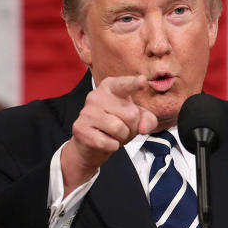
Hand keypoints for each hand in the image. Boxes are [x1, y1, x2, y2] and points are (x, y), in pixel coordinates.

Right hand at [61, 75, 157, 191]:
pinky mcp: (80, 128)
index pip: (125, 85)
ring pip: (119, 128)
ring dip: (122, 137)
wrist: (91, 145)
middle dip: (132, 128)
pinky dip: (112, 146)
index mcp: (111, 87)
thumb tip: (143, 128)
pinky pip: (108, 142)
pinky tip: (105, 141)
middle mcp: (96, 95)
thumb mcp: (136, 120)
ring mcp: (86, 111)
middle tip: (122, 129)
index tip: (143, 80)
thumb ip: (148, 120)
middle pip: (131, 114)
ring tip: (113, 135)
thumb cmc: (114, 126)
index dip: (134, 83)